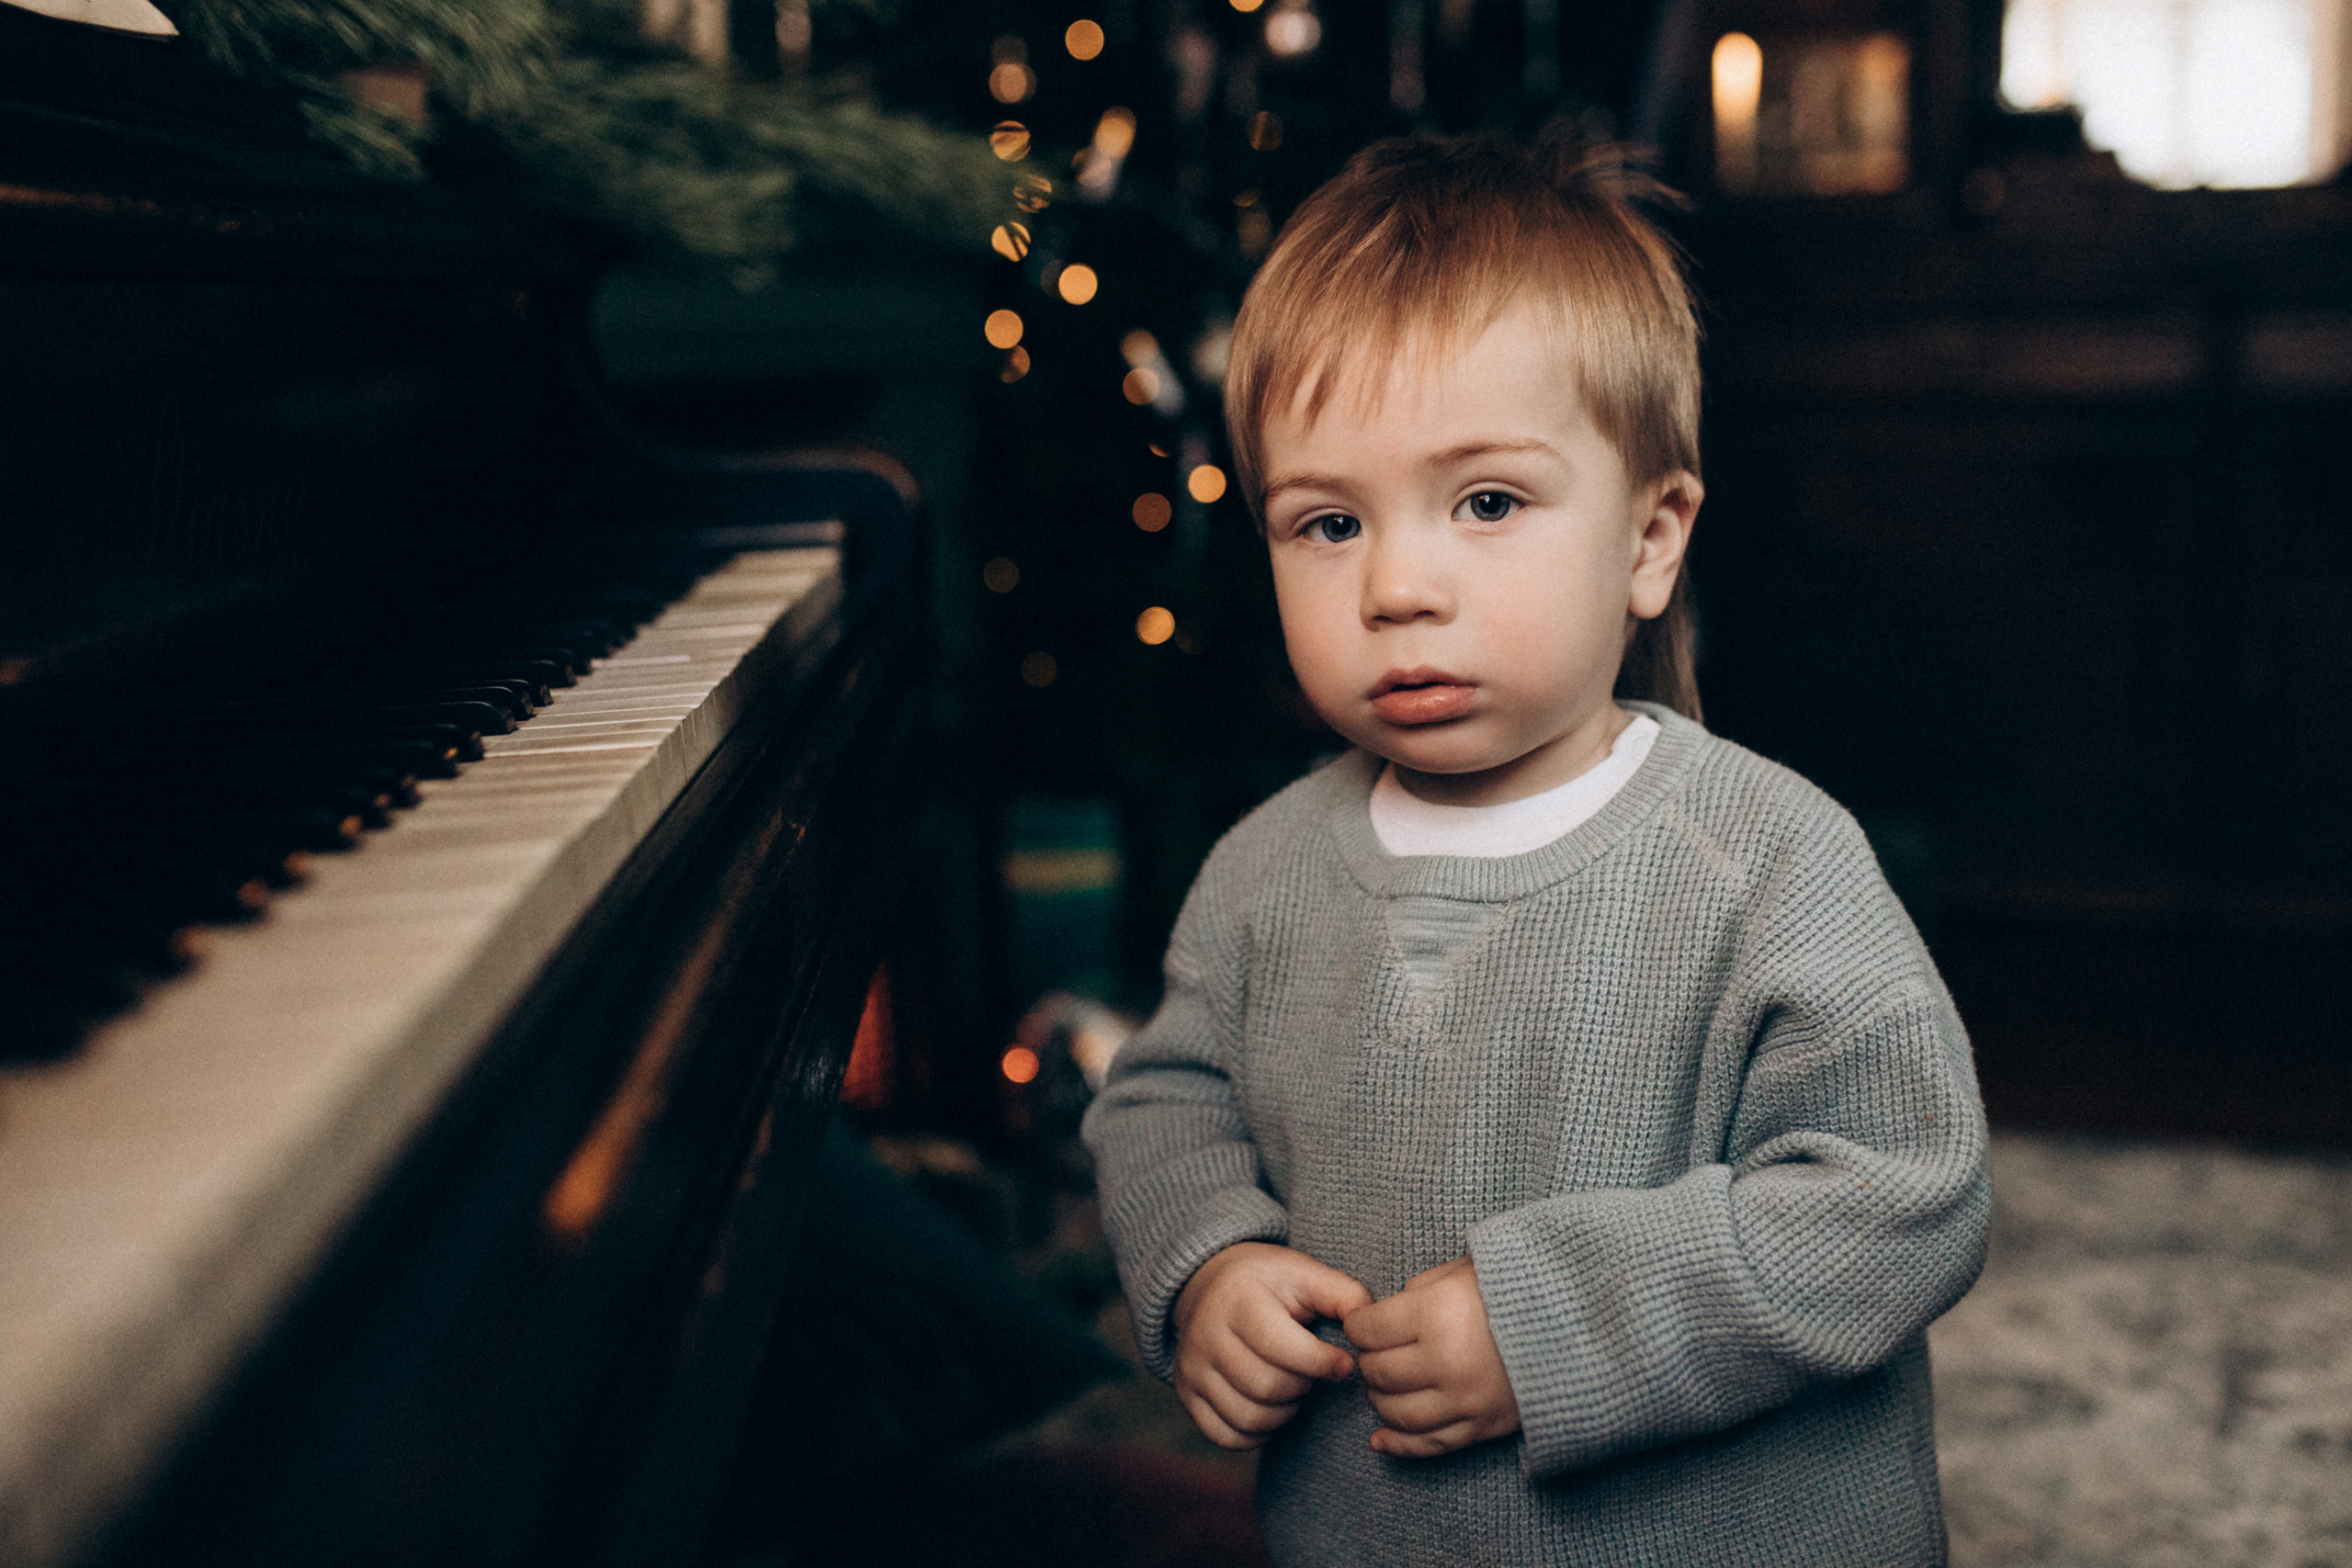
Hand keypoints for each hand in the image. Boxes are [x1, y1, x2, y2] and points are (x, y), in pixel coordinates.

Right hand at [1171, 1242, 1372, 1449]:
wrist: (1206, 1283)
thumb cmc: (1267, 1282)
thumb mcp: (1303, 1273)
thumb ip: (1342, 1294)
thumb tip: (1369, 1325)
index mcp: (1237, 1300)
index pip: (1281, 1347)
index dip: (1322, 1363)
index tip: (1344, 1363)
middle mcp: (1205, 1336)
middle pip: (1267, 1387)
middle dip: (1303, 1386)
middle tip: (1312, 1372)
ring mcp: (1191, 1369)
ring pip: (1249, 1417)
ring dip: (1284, 1412)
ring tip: (1292, 1387)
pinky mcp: (1186, 1394)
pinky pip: (1226, 1436)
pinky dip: (1258, 1432)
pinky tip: (1270, 1407)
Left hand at [1344, 1255, 1520, 1457]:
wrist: (1580, 1325)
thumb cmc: (1519, 1286)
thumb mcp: (1465, 1269)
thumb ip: (1420, 1289)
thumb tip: (1385, 1316)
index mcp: (1437, 1314)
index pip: (1370, 1330)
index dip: (1358, 1325)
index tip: (1361, 1323)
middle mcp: (1446, 1362)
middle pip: (1380, 1372)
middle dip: (1368, 1361)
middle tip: (1374, 1351)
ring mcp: (1465, 1400)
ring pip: (1397, 1413)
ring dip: (1380, 1400)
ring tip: (1383, 1385)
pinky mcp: (1483, 1427)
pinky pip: (1429, 1445)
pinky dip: (1399, 1445)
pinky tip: (1379, 1439)